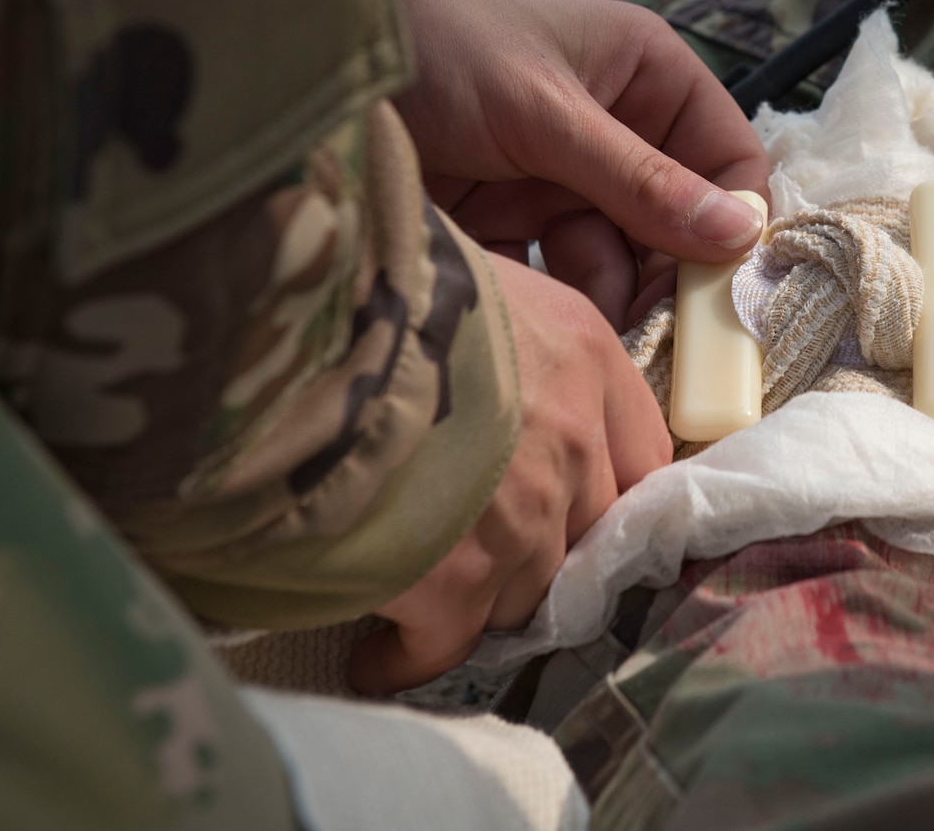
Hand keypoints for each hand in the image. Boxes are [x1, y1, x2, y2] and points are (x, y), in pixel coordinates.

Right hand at [349, 253, 671, 694]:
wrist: (293, 324)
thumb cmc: (365, 280)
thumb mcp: (465, 275)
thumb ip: (501, 338)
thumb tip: (477, 375)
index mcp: (582, 352)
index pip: (640, 454)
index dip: (601, 490)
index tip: (570, 509)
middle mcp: (570, 437)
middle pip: (583, 533)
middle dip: (538, 551)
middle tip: (481, 555)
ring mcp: (522, 515)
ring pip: (524, 592)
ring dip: (478, 601)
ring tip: (425, 602)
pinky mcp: (455, 577)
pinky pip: (448, 644)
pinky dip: (413, 658)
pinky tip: (379, 655)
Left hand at [398, 0, 769, 324]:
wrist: (315, 61)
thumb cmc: (441, 51)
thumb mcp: (543, 113)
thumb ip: (637, 180)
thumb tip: (737, 235)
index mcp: (649, 76)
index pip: (727, 158)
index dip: (733, 223)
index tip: (721, 293)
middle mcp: (620, 128)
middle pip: (679, 222)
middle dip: (671, 279)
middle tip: (662, 342)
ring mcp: (567, 176)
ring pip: (623, 258)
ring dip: (614, 300)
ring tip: (598, 344)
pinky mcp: (516, 219)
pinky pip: (563, 275)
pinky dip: (562, 305)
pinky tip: (553, 332)